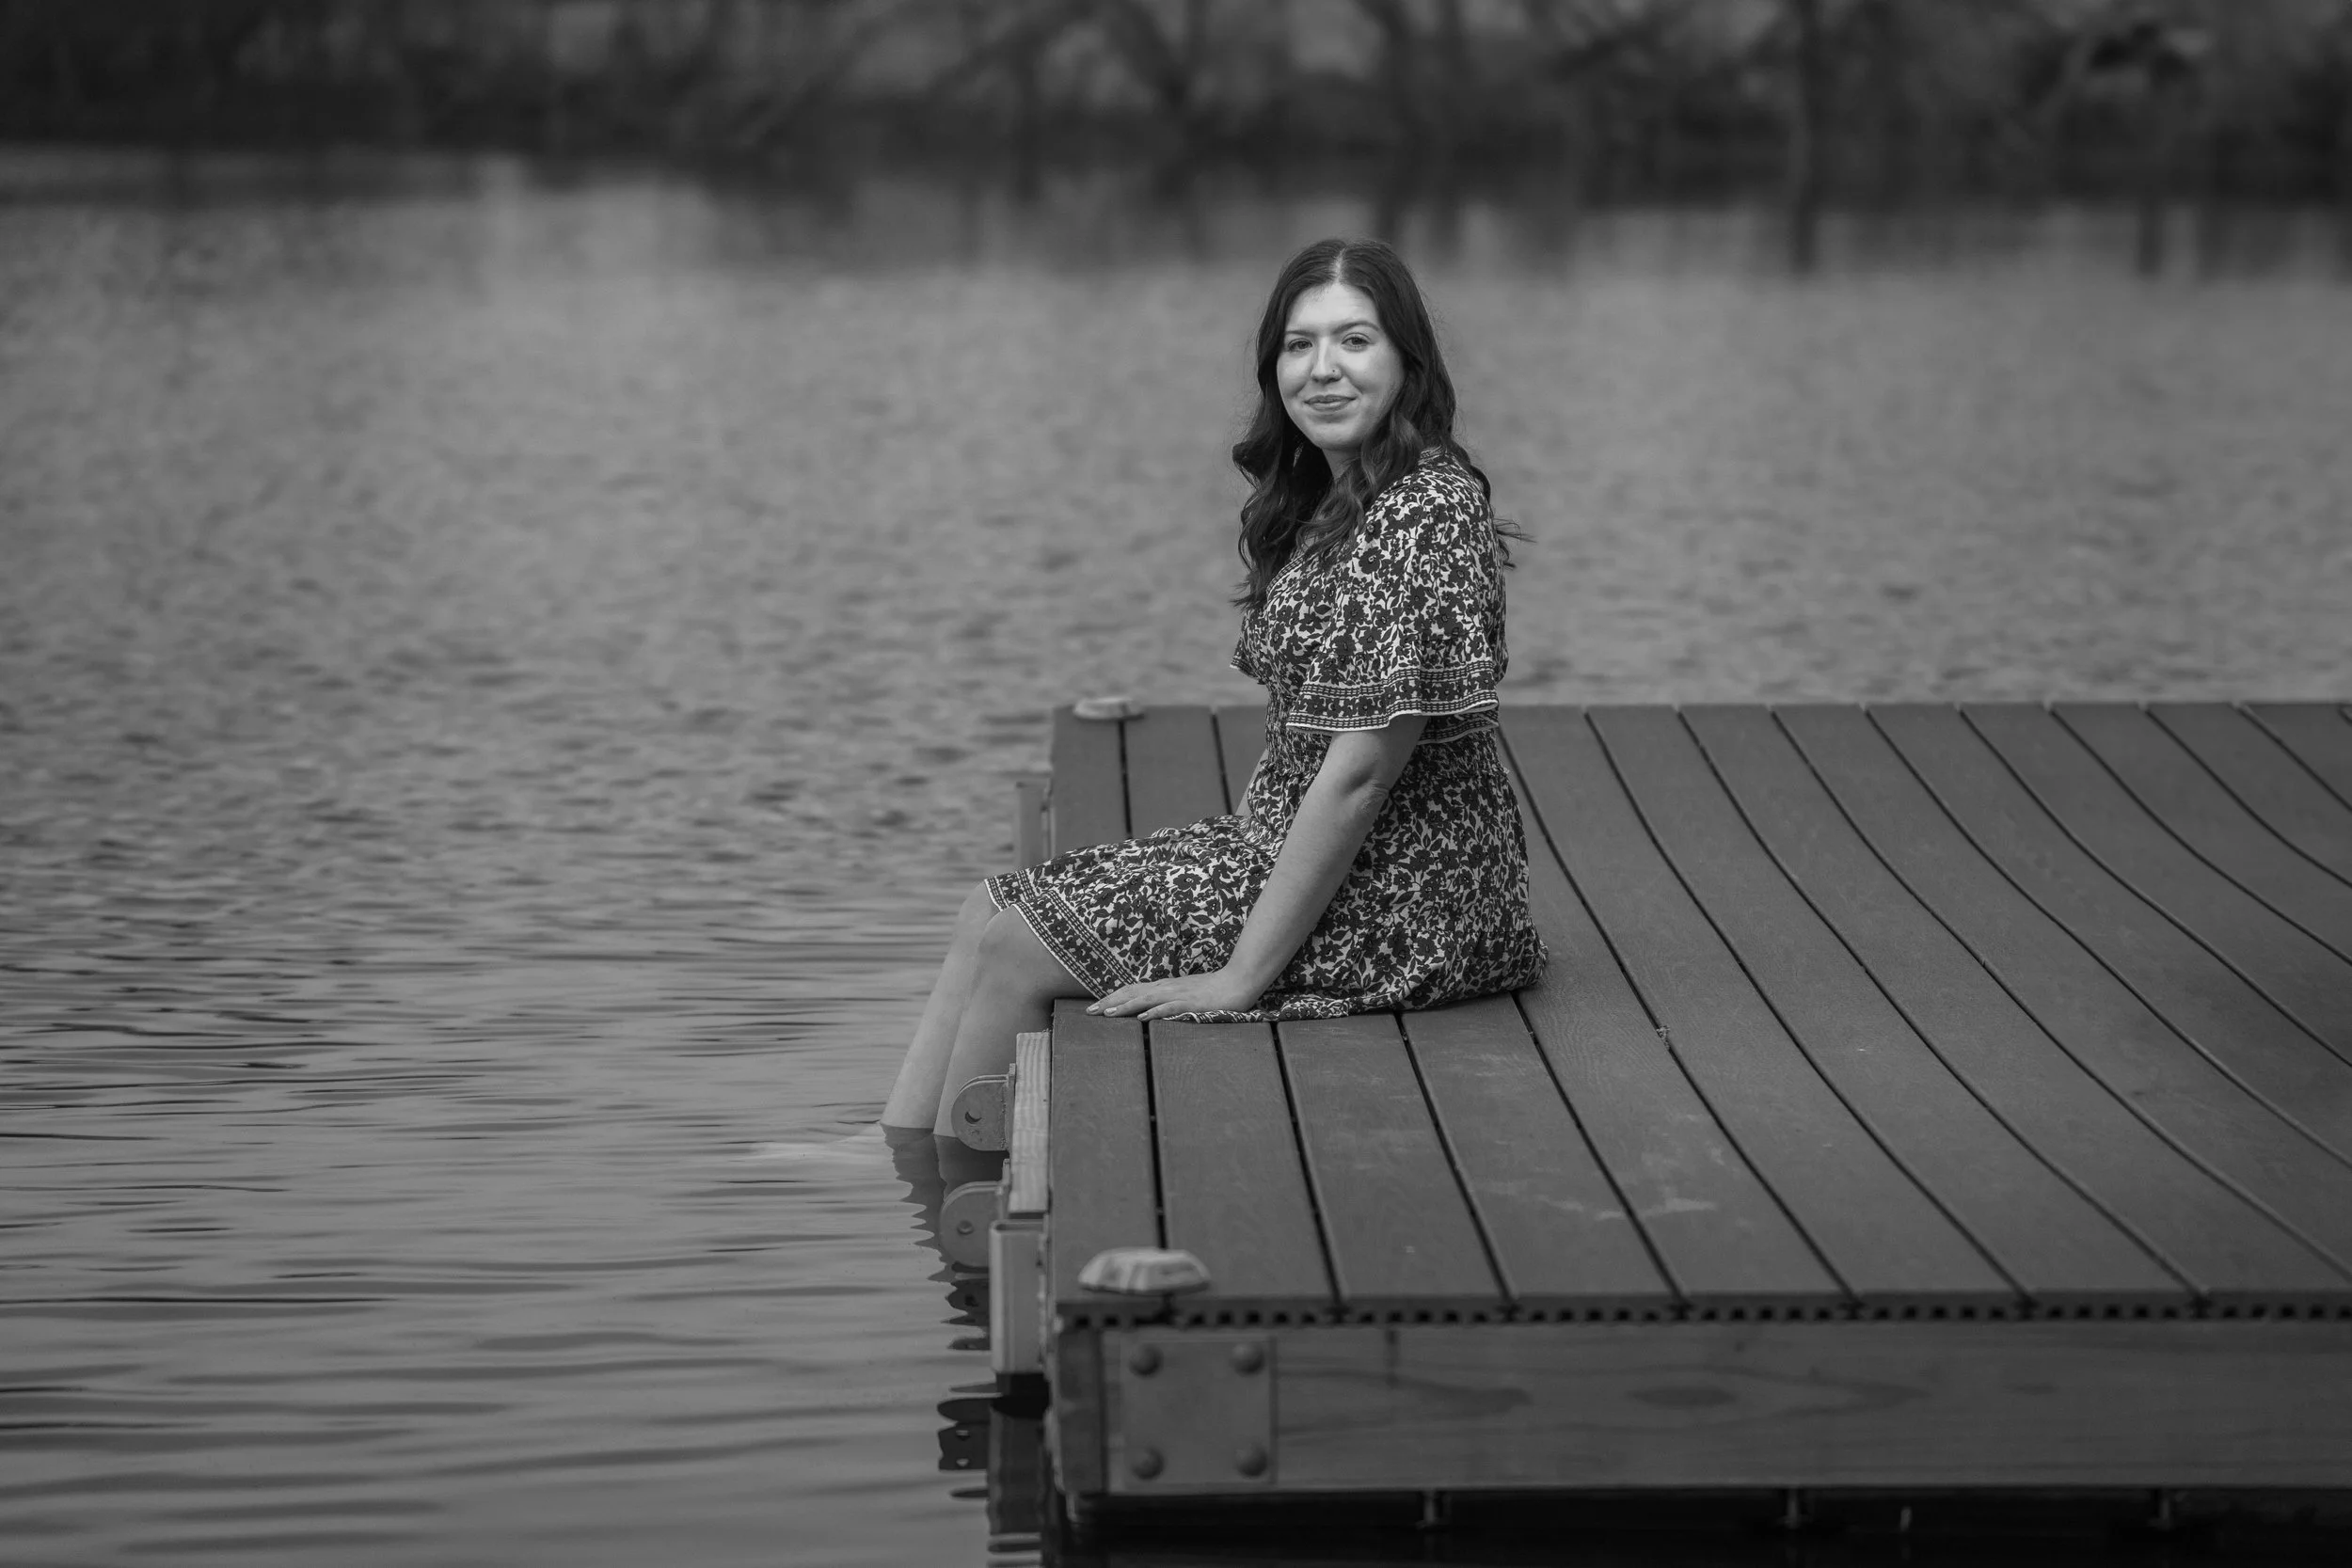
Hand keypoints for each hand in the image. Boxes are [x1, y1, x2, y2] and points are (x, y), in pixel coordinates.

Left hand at [1088, 968, 1262, 1021]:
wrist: (1238, 981)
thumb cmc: (1213, 990)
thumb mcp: (1185, 994)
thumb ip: (1167, 1000)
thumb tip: (1148, 1009)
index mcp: (1164, 986)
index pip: (1132, 990)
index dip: (1113, 997)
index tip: (1095, 1006)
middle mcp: (1166, 988)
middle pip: (1132, 993)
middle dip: (1110, 1001)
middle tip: (1089, 1012)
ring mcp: (1179, 994)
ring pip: (1146, 999)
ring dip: (1125, 1006)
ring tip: (1107, 1013)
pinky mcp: (1192, 1003)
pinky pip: (1170, 1008)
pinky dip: (1154, 1012)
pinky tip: (1142, 1018)